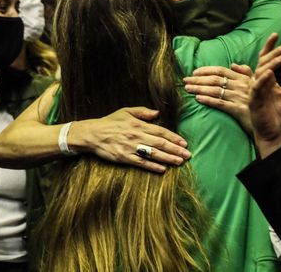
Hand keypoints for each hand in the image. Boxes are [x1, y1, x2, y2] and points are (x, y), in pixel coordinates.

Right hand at [68, 107, 190, 173]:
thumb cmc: (109, 122)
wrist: (92, 134)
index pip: (160, 131)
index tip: (184, 143)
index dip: (174, 138)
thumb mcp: (125, 112)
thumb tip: (157, 113)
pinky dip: (153, 166)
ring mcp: (131, 147)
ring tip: (179, 162)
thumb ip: (142, 112)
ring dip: (168, 158)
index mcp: (138, 124)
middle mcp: (137, 136)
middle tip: (188, 155)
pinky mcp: (125, 157)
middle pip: (160, 144)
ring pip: (154, 154)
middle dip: (176, 149)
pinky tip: (162, 169)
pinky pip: (142, 163)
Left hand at [184, 64, 254, 133]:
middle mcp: (240, 87)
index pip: (221, 71)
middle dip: (198, 79)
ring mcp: (239, 98)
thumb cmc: (261, 103)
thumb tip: (234, 65)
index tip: (194, 72)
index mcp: (243, 79)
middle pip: (215, 80)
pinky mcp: (238, 110)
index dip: (206, 70)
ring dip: (199, 88)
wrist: (269, 124)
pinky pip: (220, 103)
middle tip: (185, 80)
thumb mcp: (257, 85)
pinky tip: (198, 99)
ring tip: (187, 88)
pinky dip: (208, 100)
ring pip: (215, 90)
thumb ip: (246, 73)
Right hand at [248, 34, 280, 157]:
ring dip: (271, 64)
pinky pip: (257, 86)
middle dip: (273, 53)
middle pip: (263, 63)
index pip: (266, 60)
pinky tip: (270, 72)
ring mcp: (255, 90)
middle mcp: (259, 82)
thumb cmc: (280, 113)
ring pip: (260, 72)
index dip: (270, 47)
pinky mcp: (254, 99)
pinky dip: (263, 79)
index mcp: (266, 79)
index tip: (276, 35)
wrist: (274, 131)